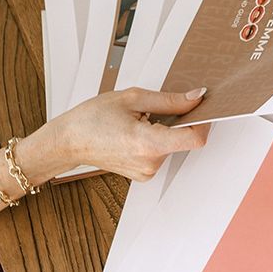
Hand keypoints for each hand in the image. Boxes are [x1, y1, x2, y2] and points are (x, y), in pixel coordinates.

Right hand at [58, 87, 209, 179]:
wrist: (69, 141)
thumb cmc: (92, 118)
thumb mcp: (133, 98)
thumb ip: (170, 100)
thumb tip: (197, 97)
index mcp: (148, 143)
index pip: (195, 139)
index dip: (203, 120)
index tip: (201, 107)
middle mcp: (150, 163)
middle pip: (183, 138)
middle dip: (177, 120)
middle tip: (153, 108)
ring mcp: (147, 171)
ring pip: (172, 144)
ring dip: (164, 129)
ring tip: (137, 120)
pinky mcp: (144, 174)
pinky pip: (161, 152)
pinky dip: (155, 139)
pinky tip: (135, 131)